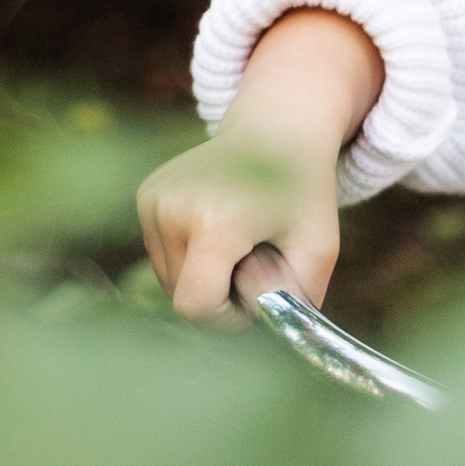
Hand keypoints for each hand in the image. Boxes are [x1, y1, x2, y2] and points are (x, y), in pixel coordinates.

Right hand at [136, 9, 382, 320]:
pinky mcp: (145, 195)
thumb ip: (298, 299)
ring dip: (206, 276)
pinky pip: (162, 256)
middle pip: (182, 295)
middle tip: (255, 260)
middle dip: (221, 294)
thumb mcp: (319, 248)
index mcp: (216, 220)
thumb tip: (271, 336)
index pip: (195, 305)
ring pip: (168, 280)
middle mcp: (173, 207)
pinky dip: (192, 256)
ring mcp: (152, 198)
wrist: (275, 129)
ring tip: (239, 240)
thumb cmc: (303, 192)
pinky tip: (219, 227)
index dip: (225, 317)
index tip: (254, 298)